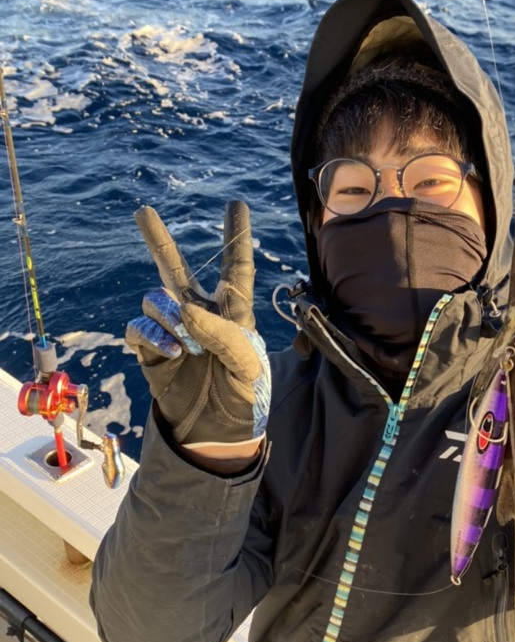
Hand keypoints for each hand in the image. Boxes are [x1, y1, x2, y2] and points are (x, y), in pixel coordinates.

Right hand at [125, 201, 270, 445]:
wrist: (219, 435)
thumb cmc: (244, 398)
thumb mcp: (248, 365)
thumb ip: (222, 333)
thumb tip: (184, 309)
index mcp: (234, 313)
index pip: (236, 269)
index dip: (236, 237)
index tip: (237, 206)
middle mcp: (200, 315)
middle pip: (176, 268)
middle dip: (158, 240)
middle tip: (143, 211)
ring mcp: (172, 332)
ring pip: (155, 298)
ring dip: (167, 312)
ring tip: (186, 340)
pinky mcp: (151, 351)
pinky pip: (139, 327)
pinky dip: (152, 334)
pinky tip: (172, 348)